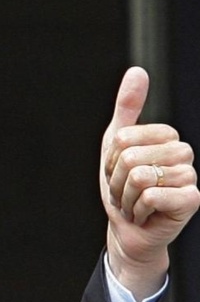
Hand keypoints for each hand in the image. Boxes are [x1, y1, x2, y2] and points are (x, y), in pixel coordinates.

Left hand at [101, 66, 199, 300]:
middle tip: (127, 191)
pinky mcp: (191, 200)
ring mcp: (190, 176)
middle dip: (117, 180)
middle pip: (130, 156)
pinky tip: (145, 214)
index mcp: (166, 137)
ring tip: (135, 202)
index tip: (119, 173)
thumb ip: (127, 107)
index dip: (111, 159)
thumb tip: (138, 72)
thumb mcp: (115, 145)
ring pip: (139, 177)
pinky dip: (137, 210)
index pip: (124, 137)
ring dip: (126, 197)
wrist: (128, 229)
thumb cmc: (123, 188)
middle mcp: (183, 153)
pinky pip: (150, 196)